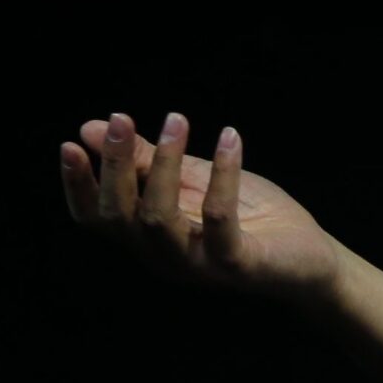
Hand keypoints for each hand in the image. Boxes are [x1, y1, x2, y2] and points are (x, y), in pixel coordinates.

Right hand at [60, 112, 341, 304]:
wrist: (312, 258)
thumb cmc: (252, 217)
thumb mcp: (196, 180)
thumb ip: (150, 161)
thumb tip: (93, 127)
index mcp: (148, 237)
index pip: (98, 218)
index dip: (79, 186)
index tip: (70, 144)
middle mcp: (163, 255)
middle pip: (121, 215)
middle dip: (115, 165)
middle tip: (120, 119)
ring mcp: (197, 264)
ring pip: (158, 219)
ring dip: (164, 165)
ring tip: (176, 118)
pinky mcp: (235, 264)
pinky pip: (219, 220)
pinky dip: (223, 175)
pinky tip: (229, 138)